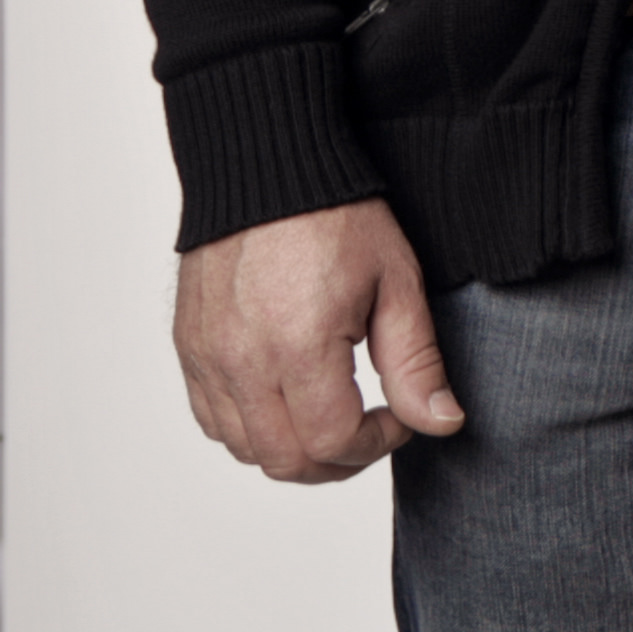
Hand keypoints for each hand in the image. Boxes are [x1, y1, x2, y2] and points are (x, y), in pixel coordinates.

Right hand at [173, 196, 461, 483]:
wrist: (269, 169)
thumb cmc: (336, 217)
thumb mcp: (396, 283)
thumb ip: (416, 362)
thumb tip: (442, 422)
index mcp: (298, 346)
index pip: (333, 442)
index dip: (378, 442)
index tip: (401, 415)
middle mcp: (241, 362)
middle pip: (285, 460)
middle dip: (339, 461)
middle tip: (372, 431)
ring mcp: (207, 358)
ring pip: (244, 448)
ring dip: (293, 450)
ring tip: (334, 419)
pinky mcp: (190, 348)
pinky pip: (212, 418)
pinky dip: (250, 428)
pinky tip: (287, 403)